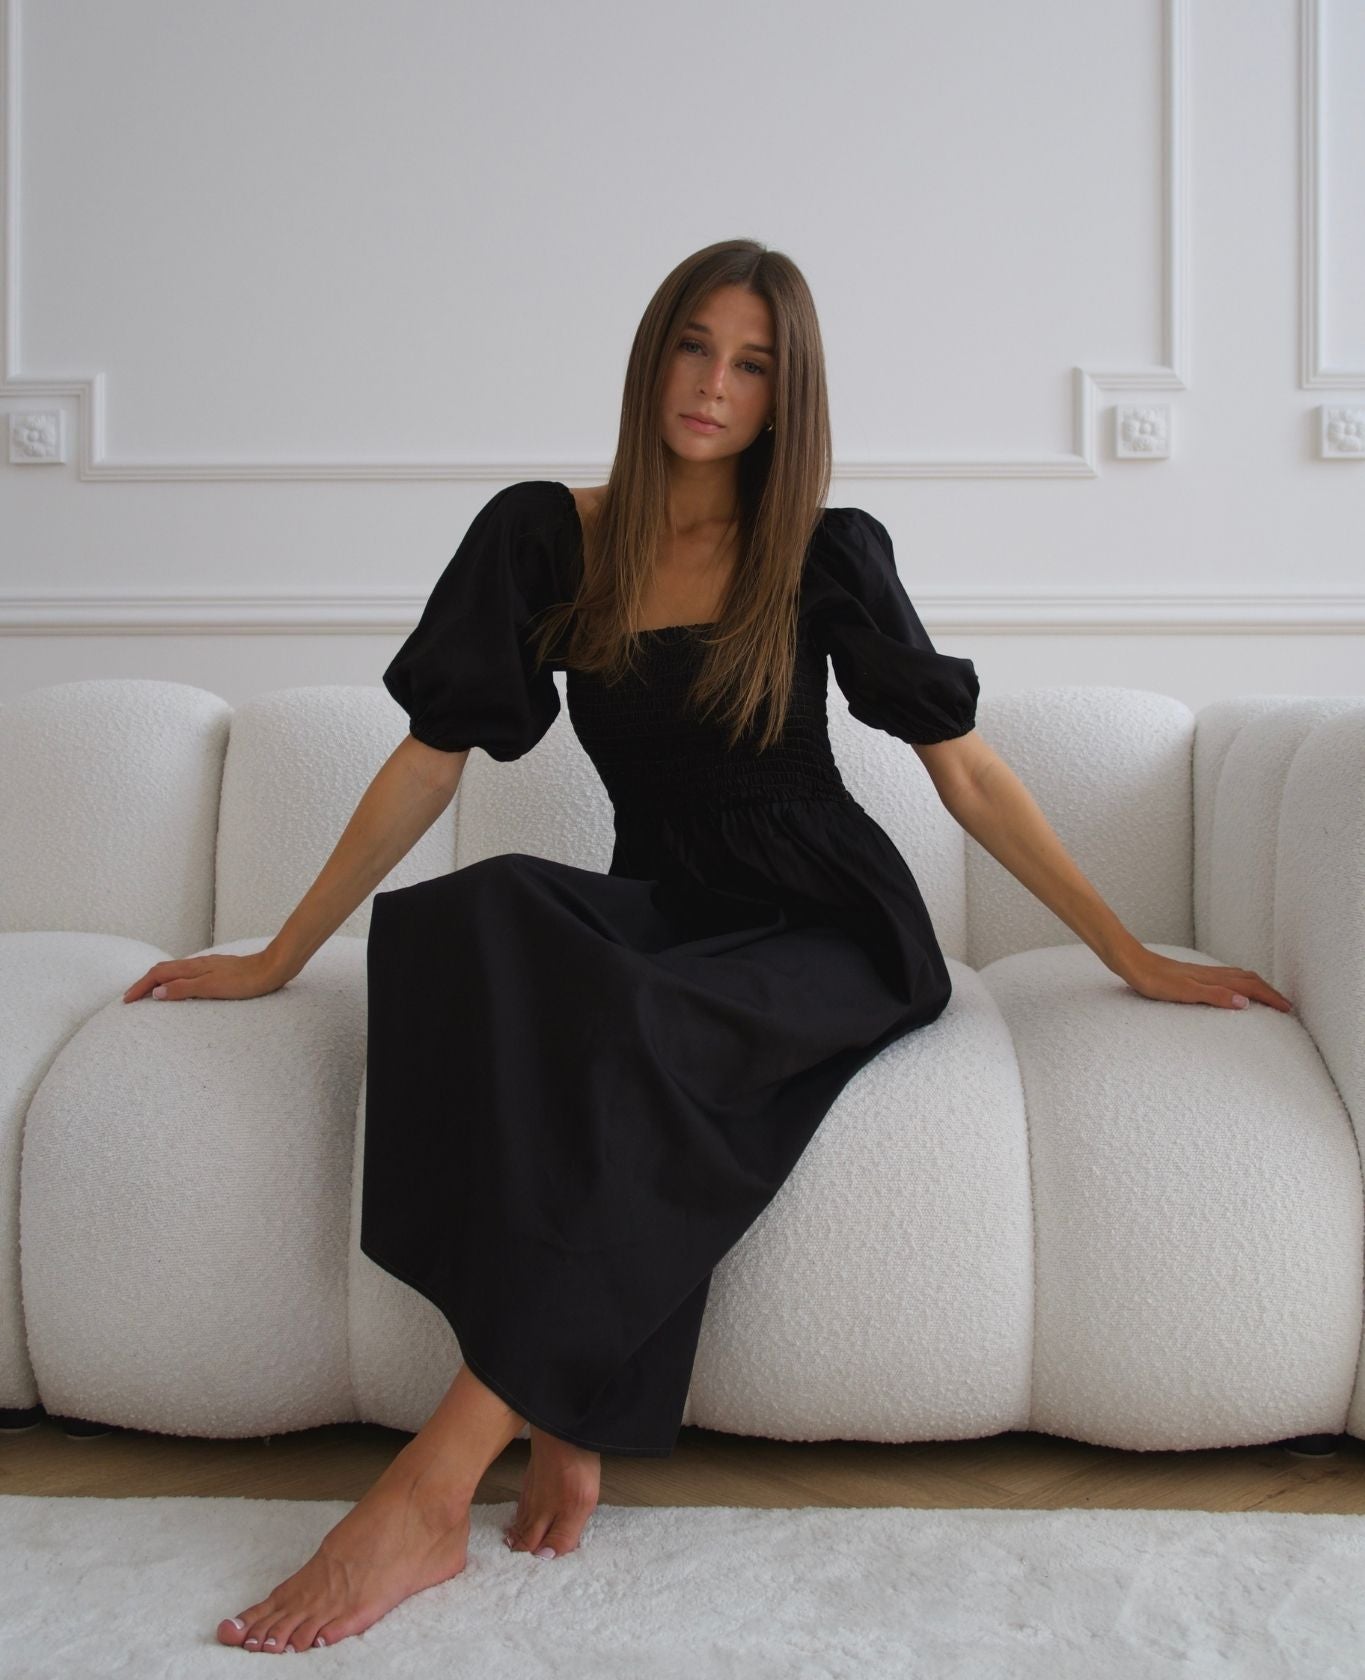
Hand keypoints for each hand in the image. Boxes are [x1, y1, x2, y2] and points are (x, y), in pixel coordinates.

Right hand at [121, 950, 290, 1003]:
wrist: (274, 968)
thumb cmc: (247, 980)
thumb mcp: (213, 987)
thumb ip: (185, 989)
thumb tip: (157, 992)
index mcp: (194, 967)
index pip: (158, 974)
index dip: (140, 986)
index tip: (126, 1000)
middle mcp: (198, 964)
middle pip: (163, 970)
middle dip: (144, 983)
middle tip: (131, 998)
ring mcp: (208, 966)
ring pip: (175, 971)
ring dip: (158, 981)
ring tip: (149, 994)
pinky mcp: (218, 971)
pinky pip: (188, 974)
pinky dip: (175, 981)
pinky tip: (181, 989)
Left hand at [1118, 951, 1292, 1012]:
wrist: (1131, 962)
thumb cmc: (1154, 980)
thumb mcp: (1185, 992)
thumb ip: (1215, 996)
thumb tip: (1246, 1002)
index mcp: (1213, 979)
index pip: (1250, 987)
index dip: (1270, 997)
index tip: (1288, 1008)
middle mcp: (1211, 973)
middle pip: (1249, 979)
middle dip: (1269, 991)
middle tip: (1285, 1004)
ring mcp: (1202, 972)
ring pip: (1238, 976)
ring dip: (1256, 985)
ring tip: (1267, 995)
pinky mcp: (1192, 973)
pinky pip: (1225, 977)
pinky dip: (1239, 982)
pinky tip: (1232, 987)